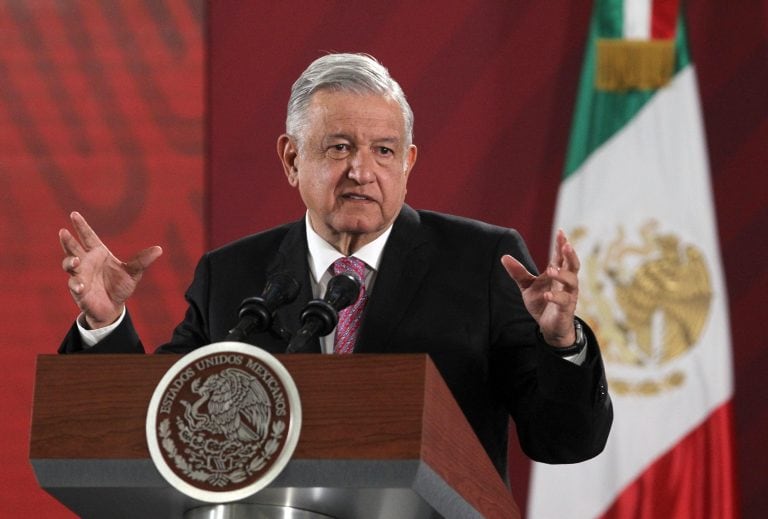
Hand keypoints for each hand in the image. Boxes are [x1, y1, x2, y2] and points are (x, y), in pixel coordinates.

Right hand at [59, 211, 162, 328]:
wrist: (113, 307)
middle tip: (63, 232)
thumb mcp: (133, 273)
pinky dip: (76, 284)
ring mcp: (80, 275)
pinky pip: (75, 285)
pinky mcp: (79, 290)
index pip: (88, 236)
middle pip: (73, 248)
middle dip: (68, 241)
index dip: (81, 226)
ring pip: (69, 265)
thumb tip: (159, 249)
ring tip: (75, 261)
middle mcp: (86, 262)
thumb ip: (142, 261)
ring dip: (70, 262)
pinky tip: (81, 286)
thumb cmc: (120, 286)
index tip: (74, 214)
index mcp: (98, 253)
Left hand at [501, 229, 578, 346]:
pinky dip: (556, 297)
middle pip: (573, 265)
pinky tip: (547, 295)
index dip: (561, 244)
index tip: (561, 232)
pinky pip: (564, 301)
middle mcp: (566, 282)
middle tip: (566, 245)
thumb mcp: (527, 286)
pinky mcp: (566, 309)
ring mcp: (568, 295)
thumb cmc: (541, 302)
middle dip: (570, 255)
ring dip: (562, 274)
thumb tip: (504, 257)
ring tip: (551, 270)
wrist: (549, 326)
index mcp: (557, 274)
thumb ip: (518, 272)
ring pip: (572, 281)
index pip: (560, 257)